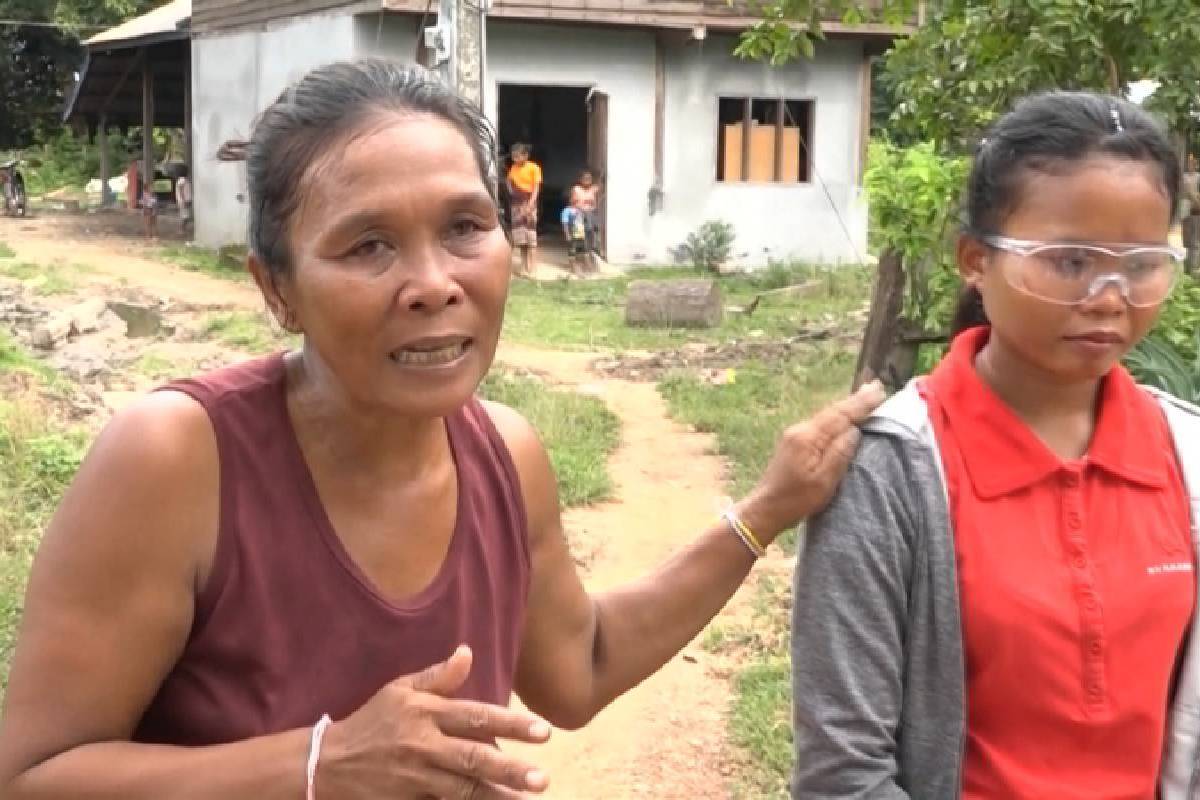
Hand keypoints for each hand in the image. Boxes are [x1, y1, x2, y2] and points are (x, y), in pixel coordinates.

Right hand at [316, 646, 550, 798]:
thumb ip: (437, 677)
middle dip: (510, 770)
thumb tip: (467, 652)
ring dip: (495, 798)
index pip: (476, 717)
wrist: (327, 765)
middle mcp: (424, 747)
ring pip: (463, 791)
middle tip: (542, 779)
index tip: (543, 732)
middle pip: (473, 759)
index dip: (511, 724)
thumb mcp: (399, 691)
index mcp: (426, 714)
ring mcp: (416, 779)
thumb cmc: (371, 722)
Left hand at [737, 381, 886, 541]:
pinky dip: (835, 417)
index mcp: (808, 438)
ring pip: (826, 416)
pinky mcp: (793, 442)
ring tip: (865, 395)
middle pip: (832, 411)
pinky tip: (843, 416)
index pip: (839, 415)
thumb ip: (840, 453)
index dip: (860, 404)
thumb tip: (854, 430)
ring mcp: (794, 435)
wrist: (766, 508)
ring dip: (846, 407)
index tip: (879, 391)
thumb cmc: (796, 500)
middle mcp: (800, 430)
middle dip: (855, 400)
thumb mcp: (824, 481)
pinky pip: (820, 424)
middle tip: (876, 386)